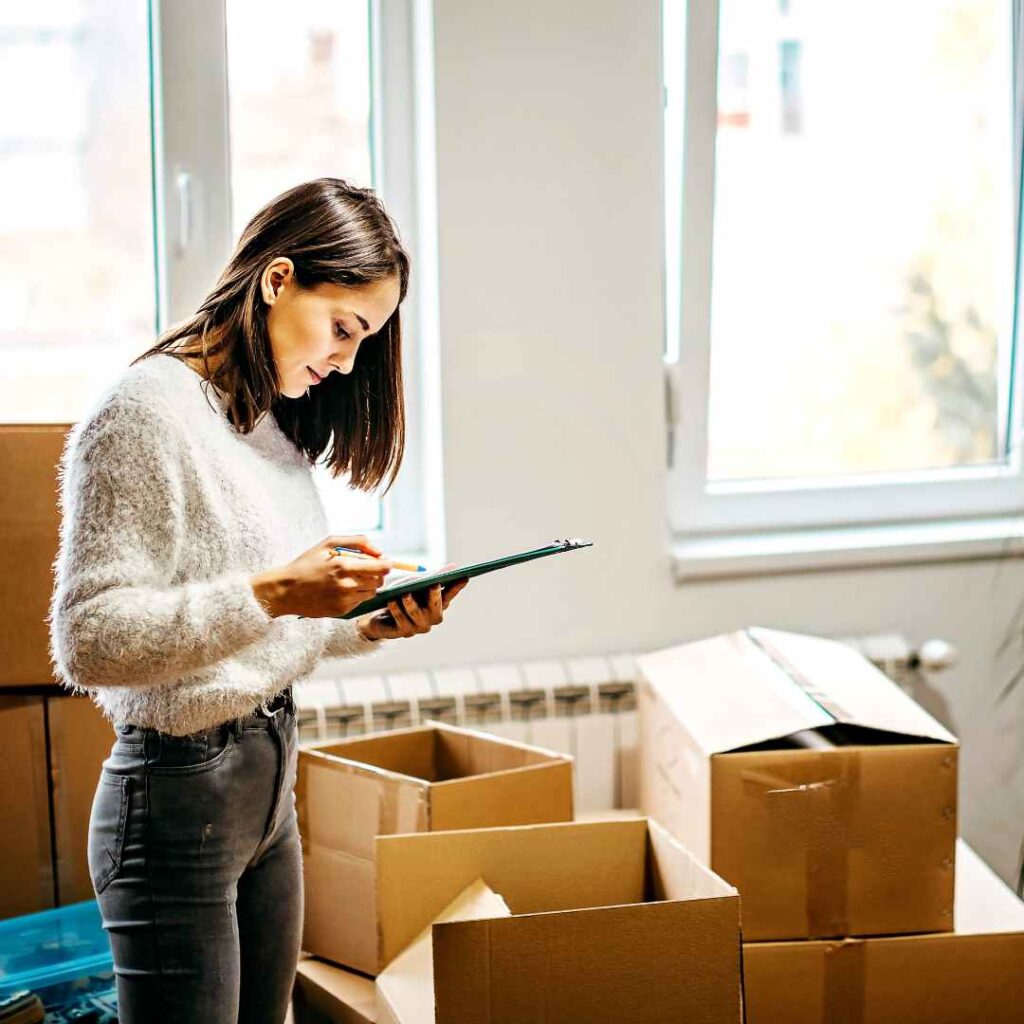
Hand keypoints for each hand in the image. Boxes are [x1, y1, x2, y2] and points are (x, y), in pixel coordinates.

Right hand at [249, 535, 393, 617]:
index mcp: (344, 566)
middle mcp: (346, 584)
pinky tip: (341, 589)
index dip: (388, 564)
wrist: (285, 590)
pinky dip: (356, 595)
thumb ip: (357, 542)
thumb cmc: (306, 564)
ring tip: (351, 579)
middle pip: (379, 580)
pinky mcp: (342, 611)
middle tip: (365, 569)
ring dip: (367, 585)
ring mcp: (344, 600)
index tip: (387, 562)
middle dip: (377, 574)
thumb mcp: (328, 543)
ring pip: (372, 592)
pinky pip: (360, 602)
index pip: (380, 568)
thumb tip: (379, 551)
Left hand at [356, 577, 468, 641]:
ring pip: (417, 614)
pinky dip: (396, 610)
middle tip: (434, 584)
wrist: (378, 614)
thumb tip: (454, 566)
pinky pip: (401, 620)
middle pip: (437, 608)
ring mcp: (419, 626)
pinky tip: (391, 601)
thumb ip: (433, 576)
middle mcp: (432, 617)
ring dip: (411, 604)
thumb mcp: (415, 583)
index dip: (457, 587)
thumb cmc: (401, 595)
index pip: (450, 594)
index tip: (464, 576)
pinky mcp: (404, 632)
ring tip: (405, 595)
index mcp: (438, 603)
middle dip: (435, 596)